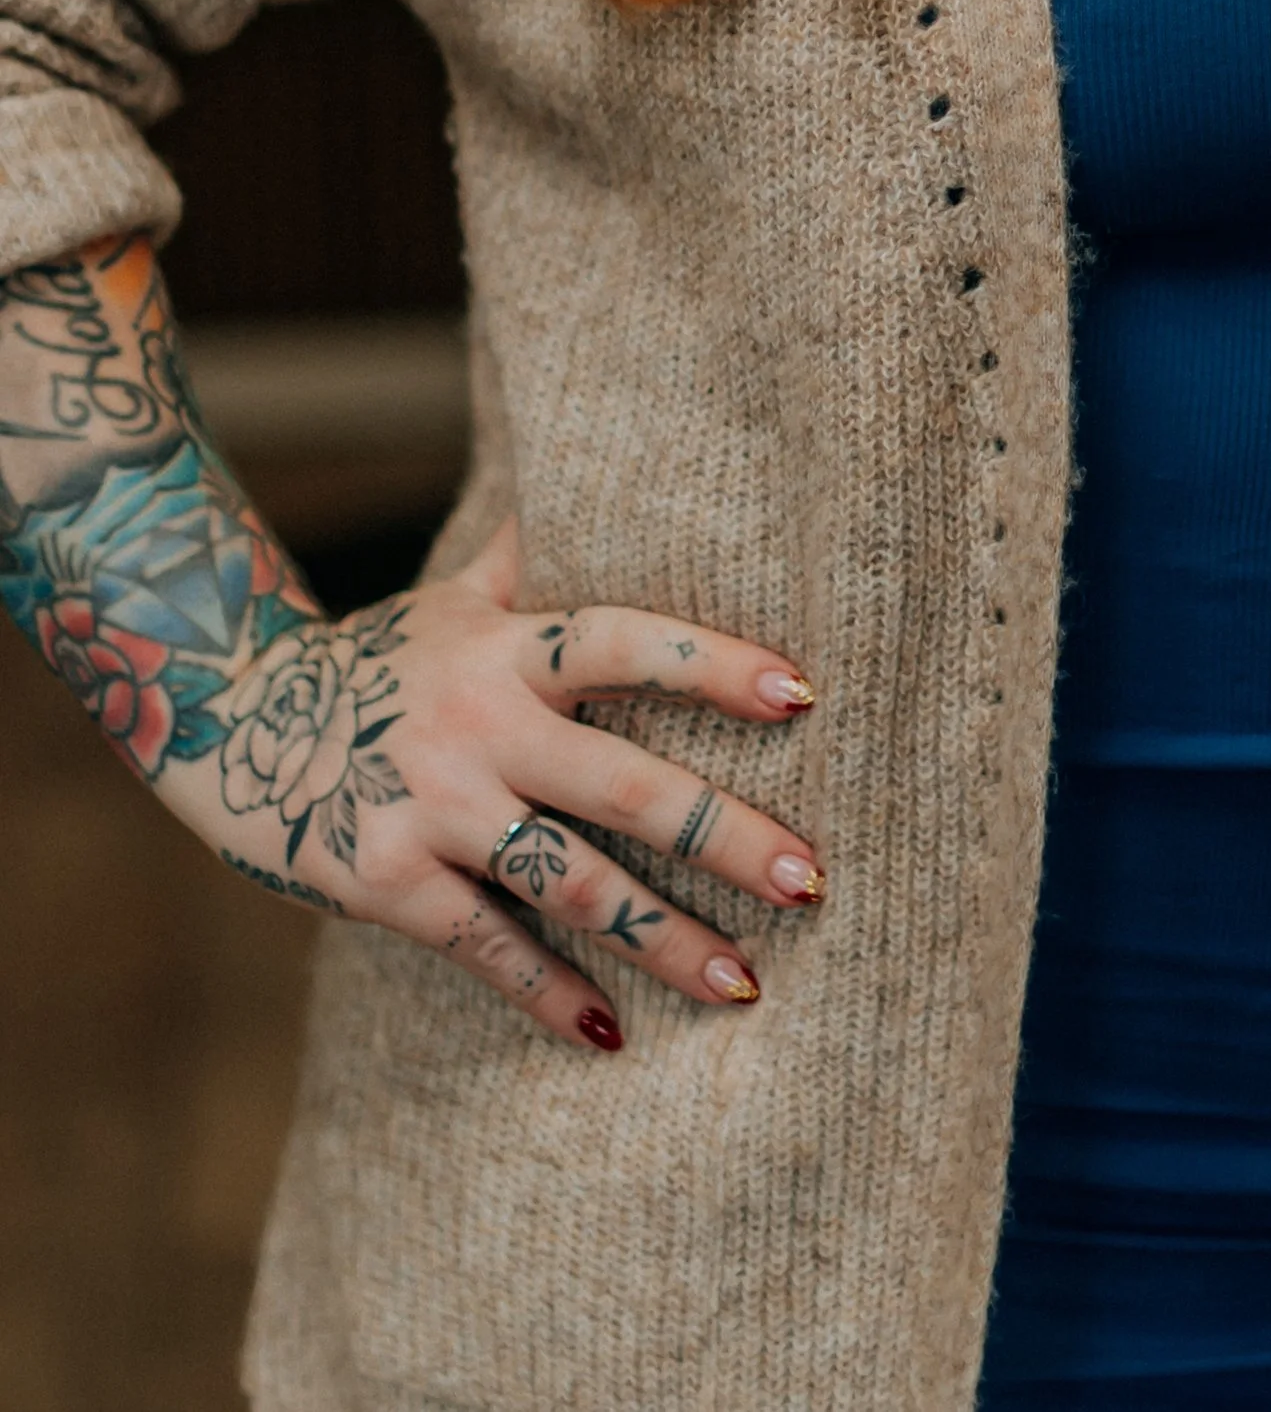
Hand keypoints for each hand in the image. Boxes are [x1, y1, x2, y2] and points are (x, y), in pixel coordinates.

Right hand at [155, 519, 825, 1054]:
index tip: (803, 696)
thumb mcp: (457, 594)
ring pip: (570, 882)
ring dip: (661, 939)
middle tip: (812, 880)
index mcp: (507, 647)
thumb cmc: (382, 658)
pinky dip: (550, 994)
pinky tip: (613, 1035)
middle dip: (723, 835)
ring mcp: (435, 809)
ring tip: (745, 983)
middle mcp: (481, 724)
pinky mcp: (389, 882)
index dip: (712, 666)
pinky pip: (487, 948)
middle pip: (622, 783)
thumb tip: (617, 460)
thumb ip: (538, 552)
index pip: (627, 643)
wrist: (232, 722)